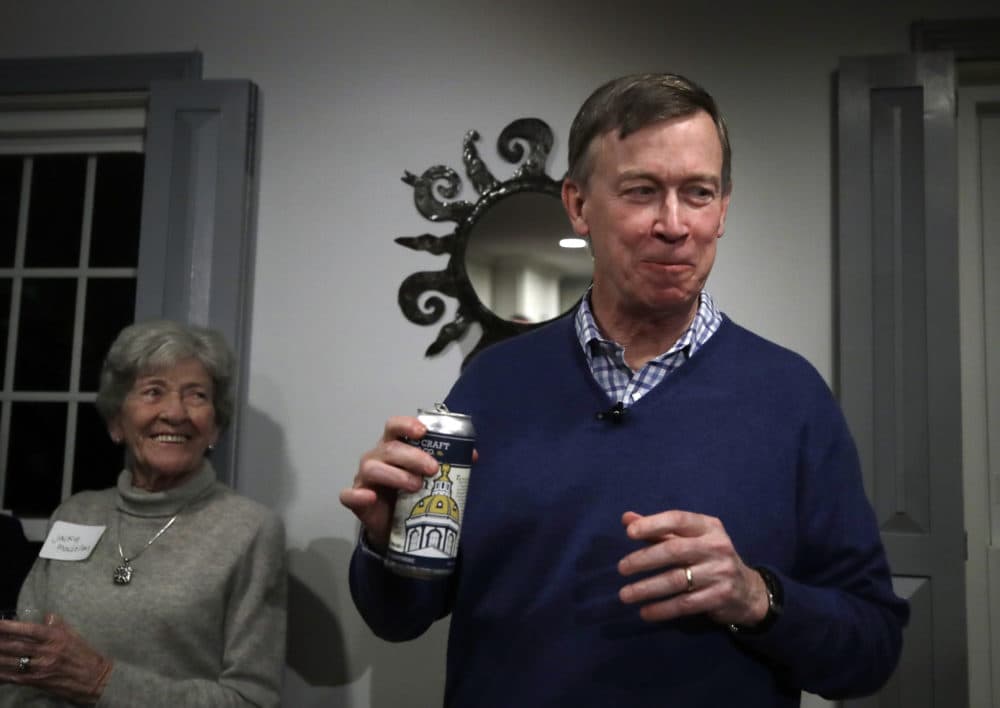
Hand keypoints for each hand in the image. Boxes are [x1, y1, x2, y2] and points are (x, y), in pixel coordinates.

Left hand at [0, 613, 111, 702]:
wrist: (95, 679)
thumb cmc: (85, 656)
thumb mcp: (75, 636)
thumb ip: (59, 625)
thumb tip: (47, 616)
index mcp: (56, 638)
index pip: (30, 630)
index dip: (11, 626)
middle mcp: (47, 652)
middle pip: (16, 646)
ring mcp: (41, 668)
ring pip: (12, 662)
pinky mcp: (37, 682)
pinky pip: (14, 677)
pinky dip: (2, 674)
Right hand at [339, 416, 439, 550]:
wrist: (396, 526)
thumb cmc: (411, 493)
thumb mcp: (430, 477)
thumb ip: (448, 464)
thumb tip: (472, 455)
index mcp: (394, 447)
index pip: (395, 427)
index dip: (407, 425)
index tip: (423, 432)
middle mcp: (377, 457)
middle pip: (389, 448)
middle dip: (413, 456)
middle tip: (432, 469)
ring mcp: (364, 478)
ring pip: (372, 468)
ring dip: (396, 475)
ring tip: (416, 487)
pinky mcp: (357, 500)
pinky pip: (349, 495)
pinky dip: (357, 495)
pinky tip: (370, 498)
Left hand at [617, 510, 768, 626]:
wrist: (747, 590)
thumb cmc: (709, 558)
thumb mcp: (690, 539)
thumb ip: (658, 530)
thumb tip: (626, 518)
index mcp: (708, 526)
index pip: (678, 519)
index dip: (653, 524)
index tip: (629, 533)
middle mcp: (717, 546)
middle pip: (674, 551)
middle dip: (643, 559)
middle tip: (621, 568)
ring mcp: (721, 572)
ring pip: (676, 580)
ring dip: (647, 588)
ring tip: (625, 595)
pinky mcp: (721, 597)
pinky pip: (685, 604)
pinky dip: (662, 609)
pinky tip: (645, 612)